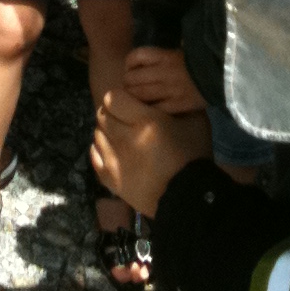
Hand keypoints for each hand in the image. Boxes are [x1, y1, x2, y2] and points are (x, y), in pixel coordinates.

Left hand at [91, 85, 212, 217]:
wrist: (188, 198)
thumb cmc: (193, 156)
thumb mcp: (195, 122)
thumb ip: (177, 103)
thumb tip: (164, 92)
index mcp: (146, 121)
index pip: (113, 98)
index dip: (120, 98)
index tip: (130, 103)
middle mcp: (126, 138)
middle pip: (102, 115)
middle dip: (113, 113)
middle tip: (127, 119)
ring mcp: (115, 160)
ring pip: (97, 134)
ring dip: (107, 131)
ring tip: (123, 136)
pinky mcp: (110, 179)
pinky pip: (94, 155)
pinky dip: (101, 149)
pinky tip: (114, 150)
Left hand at [124, 45, 206, 113]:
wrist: (226, 75)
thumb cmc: (203, 61)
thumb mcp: (182, 51)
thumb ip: (163, 56)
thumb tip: (146, 58)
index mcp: (166, 55)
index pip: (136, 57)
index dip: (128, 65)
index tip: (130, 70)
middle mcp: (165, 71)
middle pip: (132, 78)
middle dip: (127, 85)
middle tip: (130, 90)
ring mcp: (171, 90)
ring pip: (140, 95)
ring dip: (134, 100)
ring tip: (136, 103)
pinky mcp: (178, 106)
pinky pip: (155, 109)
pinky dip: (148, 111)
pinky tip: (149, 113)